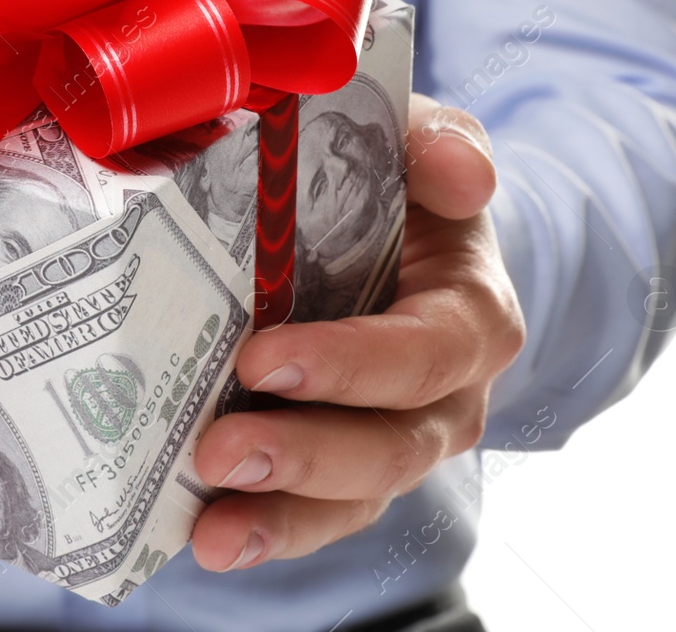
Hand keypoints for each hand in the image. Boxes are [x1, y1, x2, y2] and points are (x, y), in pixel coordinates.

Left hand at [189, 95, 525, 571]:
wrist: (379, 220)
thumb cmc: (392, 178)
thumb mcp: (416, 139)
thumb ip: (437, 141)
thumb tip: (462, 174)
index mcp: (469, 312)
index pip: (426, 351)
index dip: (352, 364)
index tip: (263, 359)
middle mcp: (446, 393)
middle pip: (392, 447)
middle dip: (306, 453)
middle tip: (219, 447)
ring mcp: (395, 440)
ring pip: (355, 498)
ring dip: (281, 514)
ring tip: (211, 524)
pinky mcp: (343, 471)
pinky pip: (316, 517)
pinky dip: (265, 531)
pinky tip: (205, 537)